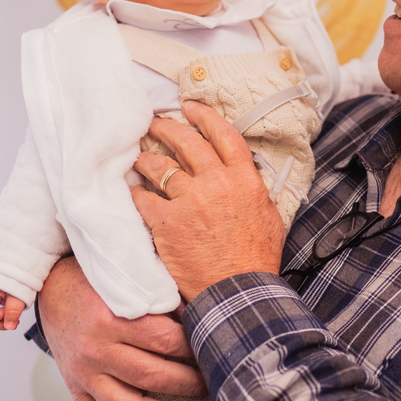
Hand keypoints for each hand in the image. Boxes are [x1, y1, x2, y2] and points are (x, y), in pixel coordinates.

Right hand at [38, 256, 206, 400]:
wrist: (51, 288)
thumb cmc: (95, 281)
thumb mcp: (126, 279)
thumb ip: (159, 295)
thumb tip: (202, 312)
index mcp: (112, 318)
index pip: (165, 340)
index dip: (194, 347)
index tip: (212, 349)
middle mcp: (96, 349)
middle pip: (152, 376)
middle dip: (190, 384)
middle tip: (213, 383)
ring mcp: (84, 373)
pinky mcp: (75, 389)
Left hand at [131, 99, 285, 301]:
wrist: (238, 292)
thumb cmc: (255, 259)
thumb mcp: (269, 217)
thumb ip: (254, 191)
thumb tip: (246, 176)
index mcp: (244, 179)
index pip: (223, 135)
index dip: (204, 116)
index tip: (190, 108)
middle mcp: (216, 183)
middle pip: (187, 142)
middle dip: (167, 128)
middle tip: (154, 124)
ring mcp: (190, 201)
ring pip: (160, 166)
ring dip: (146, 159)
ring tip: (138, 157)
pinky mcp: (167, 223)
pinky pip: (144, 198)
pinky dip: (136, 193)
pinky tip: (132, 192)